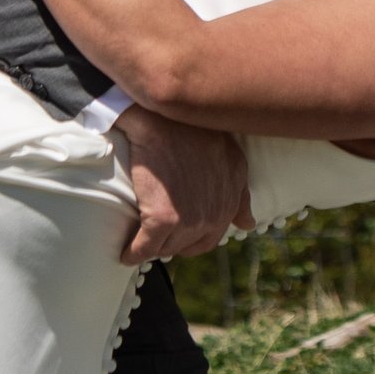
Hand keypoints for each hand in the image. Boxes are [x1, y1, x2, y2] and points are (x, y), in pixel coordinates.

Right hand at [112, 103, 250, 262]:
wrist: (163, 120)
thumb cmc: (194, 130)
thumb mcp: (231, 159)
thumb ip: (239, 193)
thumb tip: (248, 224)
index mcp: (229, 203)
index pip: (212, 236)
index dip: (192, 237)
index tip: (177, 234)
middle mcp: (214, 216)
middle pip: (190, 246)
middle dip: (174, 245)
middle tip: (156, 239)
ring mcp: (189, 220)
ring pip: (167, 248)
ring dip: (153, 248)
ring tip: (139, 242)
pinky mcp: (162, 219)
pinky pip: (144, 247)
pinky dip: (133, 253)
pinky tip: (125, 253)